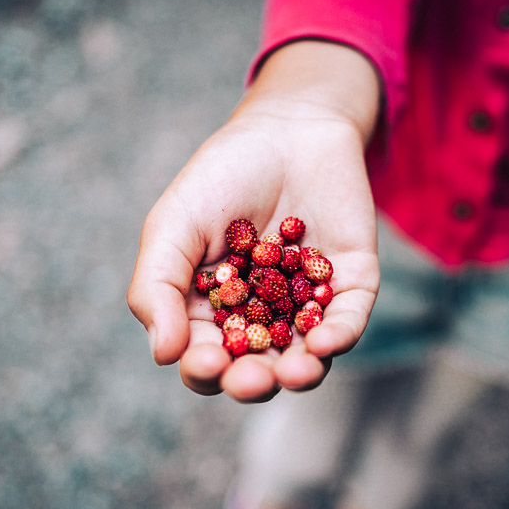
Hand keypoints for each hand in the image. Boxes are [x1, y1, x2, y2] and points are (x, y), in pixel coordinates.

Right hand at [127, 43, 380, 402]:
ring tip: (294, 373)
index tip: (207, 361)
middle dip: (253, 382)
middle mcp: (262, 319)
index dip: (205, 368)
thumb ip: (157, 288)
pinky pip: (349, 320)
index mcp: (214, 312)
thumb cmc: (220, 178)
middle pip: (257, 369)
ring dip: (300, 373)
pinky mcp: (351, 284)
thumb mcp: (173, 226)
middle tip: (251, 380)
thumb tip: (162, 357)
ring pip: (306, 357)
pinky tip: (325, 341)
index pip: (207, 358)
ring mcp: (309, 304)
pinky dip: (339, 335)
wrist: (286, 127)